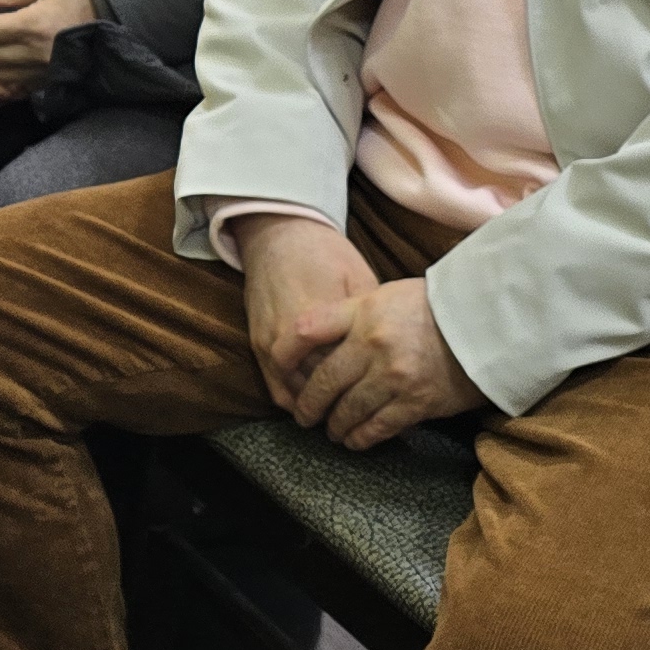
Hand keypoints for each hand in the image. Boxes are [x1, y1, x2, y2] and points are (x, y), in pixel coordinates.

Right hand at [237, 213, 374, 410]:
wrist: (277, 233)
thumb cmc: (325, 252)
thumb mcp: (359, 279)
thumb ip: (369, 321)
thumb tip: (392, 356)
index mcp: (321, 319)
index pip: (347, 369)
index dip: (369, 388)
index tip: (389, 400)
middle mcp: (290, 335)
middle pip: (322, 386)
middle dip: (346, 403)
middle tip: (370, 415)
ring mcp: (269, 342)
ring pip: (297, 393)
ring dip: (319, 405)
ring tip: (344, 416)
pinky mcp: (257, 344)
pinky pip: (276, 386)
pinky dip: (296, 399)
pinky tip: (317, 403)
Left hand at [295, 279, 484, 450]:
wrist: (488, 323)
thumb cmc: (436, 306)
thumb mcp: (387, 296)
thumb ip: (353, 317)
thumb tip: (321, 342)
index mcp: (362, 313)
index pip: (306, 330)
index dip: (284, 352)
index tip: (278, 366)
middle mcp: (372, 345)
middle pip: (323, 381)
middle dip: (308, 404)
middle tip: (303, 415)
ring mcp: (394, 376)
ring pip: (347, 410)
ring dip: (334, 425)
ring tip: (330, 430)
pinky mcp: (416, 402)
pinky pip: (377, 427)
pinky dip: (361, 437)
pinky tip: (354, 440)